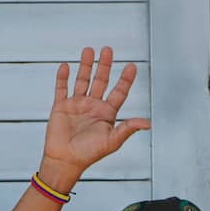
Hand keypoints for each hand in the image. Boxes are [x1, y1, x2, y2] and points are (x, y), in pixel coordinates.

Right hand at [39, 46, 150, 188]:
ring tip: (89, 50)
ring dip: (86, 65)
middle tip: (108, 50)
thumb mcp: (113, 141)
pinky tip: (66, 66)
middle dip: (105, 65)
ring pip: (82, 80)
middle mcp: (93, 107)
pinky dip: (63, 77)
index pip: (119, 92)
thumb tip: (148, 123)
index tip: (132, 66)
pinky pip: (61, 88)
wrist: (65, 161)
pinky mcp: (61, 107)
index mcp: (107, 114)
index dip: (125, 79)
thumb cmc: (89, 154)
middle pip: (101, 81)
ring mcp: (77, 105)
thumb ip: (129, 128)